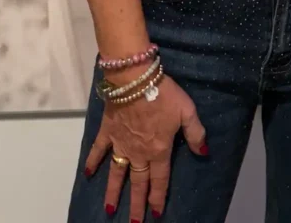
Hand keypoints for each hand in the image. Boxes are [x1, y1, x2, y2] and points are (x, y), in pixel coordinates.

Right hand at [84, 72, 207, 218]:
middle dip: (137, 204)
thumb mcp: (187, 111)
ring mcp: (121, 143)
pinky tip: (87, 173)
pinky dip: (92, 161)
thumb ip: (195, 133)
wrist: (135, 79)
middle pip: (138, 182)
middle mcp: (138, 152)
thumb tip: (203, 152)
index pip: (160, 179)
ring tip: (110, 210)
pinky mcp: (107, 131)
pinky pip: (98, 150)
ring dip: (114, 192)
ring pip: (117, 173)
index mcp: (159, 150)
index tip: (156, 214)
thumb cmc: (164, 94)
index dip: (158, 197)